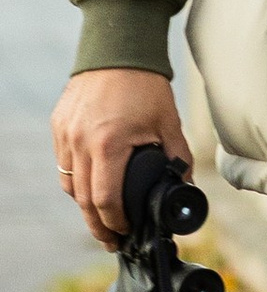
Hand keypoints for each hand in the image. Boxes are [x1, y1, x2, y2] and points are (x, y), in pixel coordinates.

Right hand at [52, 69, 189, 249]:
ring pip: (70, 184)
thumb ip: (177, 158)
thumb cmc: (145, 86)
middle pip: (83, 200)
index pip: (105, 200)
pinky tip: (91, 187)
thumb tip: (183, 185)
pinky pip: (64, 164)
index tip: (126, 233)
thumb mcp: (169, 123)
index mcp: (108, 144)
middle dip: (99, 225)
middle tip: (112, 240)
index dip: (116, 223)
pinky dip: (77, 180)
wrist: (118, 50)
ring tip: (102, 218)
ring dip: (85, 205)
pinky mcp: (59, 126)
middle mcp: (80, 142)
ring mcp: (65, 134)